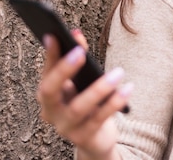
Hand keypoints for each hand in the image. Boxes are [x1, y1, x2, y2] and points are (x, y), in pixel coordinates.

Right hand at [37, 30, 131, 158]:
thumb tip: (76, 35)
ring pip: (78, 108)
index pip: (45, 71)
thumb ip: (80, 58)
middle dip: (63, 70)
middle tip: (80, 52)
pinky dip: (114, 103)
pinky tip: (127, 89)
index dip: (50, 55)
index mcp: (47, 95)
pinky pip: (99, 119)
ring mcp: (65, 127)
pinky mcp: (83, 137)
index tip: (54, 35)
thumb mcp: (83, 81)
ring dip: (98, 88)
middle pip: (49, 90)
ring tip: (118, 72)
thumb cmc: (88, 103)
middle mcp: (50, 111)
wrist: (95, 138)